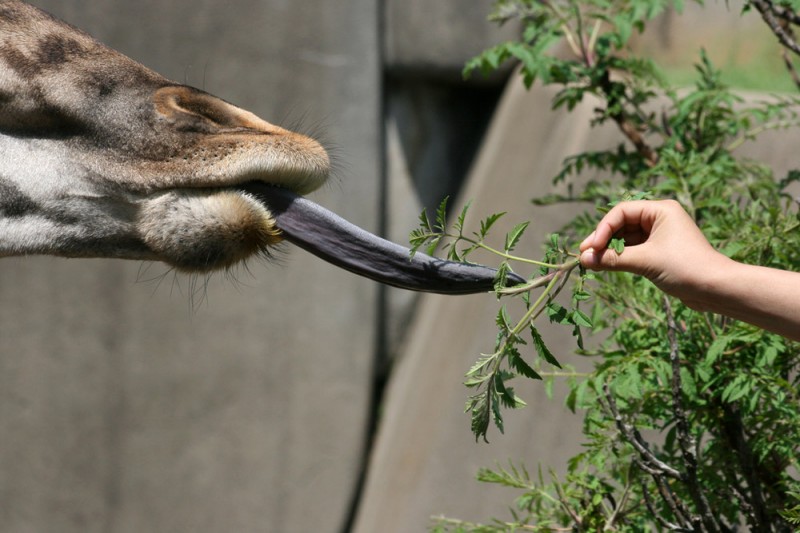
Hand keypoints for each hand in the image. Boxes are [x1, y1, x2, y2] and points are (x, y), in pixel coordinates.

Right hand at [579, 200, 728, 309]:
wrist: (716, 289)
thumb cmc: (685, 267)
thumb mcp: (644, 262)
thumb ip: (611, 259)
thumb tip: (582, 260)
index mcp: (661, 210)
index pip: (621, 212)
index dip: (603, 229)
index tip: (590, 248)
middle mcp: (660, 218)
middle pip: (622, 224)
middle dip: (603, 240)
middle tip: (584, 255)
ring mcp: (660, 235)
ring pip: (626, 238)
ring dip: (609, 250)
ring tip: (592, 262)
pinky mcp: (660, 252)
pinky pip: (634, 250)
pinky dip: (620, 257)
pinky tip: (606, 265)